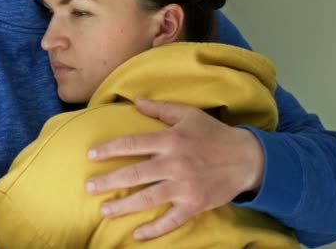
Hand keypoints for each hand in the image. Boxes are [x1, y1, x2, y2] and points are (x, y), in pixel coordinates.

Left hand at [85, 98, 264, 240]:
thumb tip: (136, 101)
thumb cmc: (214, 134)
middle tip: (88, 187)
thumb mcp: (189, 114)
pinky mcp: (195, 204)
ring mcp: (184, 186)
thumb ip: (161, 109)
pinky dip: (154, 229)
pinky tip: (137, 235)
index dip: (109, 149)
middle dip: (108, 181)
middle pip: (134, 174)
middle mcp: (175, 164)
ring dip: (123, 206)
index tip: (91, 155)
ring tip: (104, 210)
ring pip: (147, 199)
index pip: (132, 144)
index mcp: (171, 140)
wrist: (247, 158)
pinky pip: (171, 220)